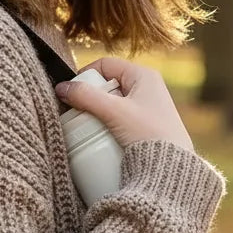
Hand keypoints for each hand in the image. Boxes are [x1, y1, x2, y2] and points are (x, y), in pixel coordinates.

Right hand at [55, 58, 194, 153]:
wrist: (171, 167)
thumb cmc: (149, 135)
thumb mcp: (114, 112)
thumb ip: (86, 97)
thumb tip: (61, 88)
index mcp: (143, 75)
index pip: (106, 65)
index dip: (85, 75)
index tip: (72, 93)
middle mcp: (147, 88)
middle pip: (107, 85)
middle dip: (90, 98)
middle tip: (79, 114)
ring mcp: (147, 108)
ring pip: (112, 104)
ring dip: (97, 113)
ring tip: (88, 127)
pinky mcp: (146, 127)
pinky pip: (119, 119)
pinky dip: (107, 124)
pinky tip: (101, 136)